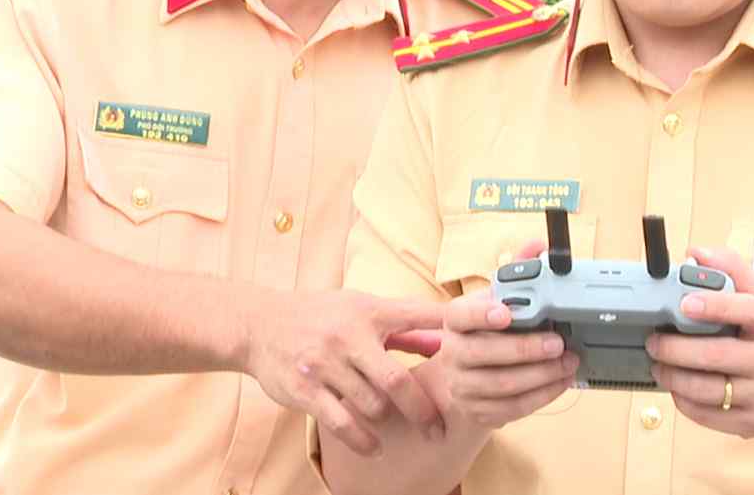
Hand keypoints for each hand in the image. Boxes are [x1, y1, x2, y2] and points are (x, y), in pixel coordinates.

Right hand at [244, 289, 447, 455]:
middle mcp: (348, 337)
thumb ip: (403, 325)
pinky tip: (374, 446)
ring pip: (372, 405)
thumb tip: (446, 337)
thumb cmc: (320, 315)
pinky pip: (343, 424)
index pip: (421, 315)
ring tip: (397, 427)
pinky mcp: (305, 390)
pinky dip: (363, 440)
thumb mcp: (360, 307)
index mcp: (369, 312)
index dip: (455, 322)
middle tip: (439, 428)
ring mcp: (325, 365)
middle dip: (423, 410)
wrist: (259, 324)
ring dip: (389, 420)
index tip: (494, 327)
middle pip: (397, 381)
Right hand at [427, 240, 578, 431]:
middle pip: (485, 353)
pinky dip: (543, 395)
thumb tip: (539, 245)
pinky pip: (514, 407)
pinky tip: (561, 381)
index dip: (481, 314)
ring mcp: (463, 386)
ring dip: (542, 374)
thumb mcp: (495, 302)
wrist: (465, 379)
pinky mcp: (479, 412)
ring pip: (503, 384)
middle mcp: (453, 354)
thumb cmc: (485, 333)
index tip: (506, 312)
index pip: (460, 315)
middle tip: (558, 342)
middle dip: (526, 348)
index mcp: (455, 322)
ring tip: (569, 361)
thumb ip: (516, 273)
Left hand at [645, 247, 753, 439]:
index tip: (685, 302)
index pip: (748, 310)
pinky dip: (684, 401)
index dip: (716, 305)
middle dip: (676, 349)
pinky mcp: (753, 422)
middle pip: (717, 356)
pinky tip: (676, 388)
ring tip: (657, 365)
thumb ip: (732, 269)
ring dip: (673, 377)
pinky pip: (709, 416)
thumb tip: (696, 253)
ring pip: (709, 390)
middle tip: (654, 340)